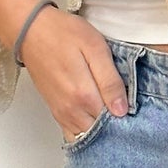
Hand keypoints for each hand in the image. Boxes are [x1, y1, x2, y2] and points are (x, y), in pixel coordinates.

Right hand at [15, 4, 128, 139]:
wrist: (30, 31)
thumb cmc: (64, 34)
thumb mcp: (95, 48)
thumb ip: (109, 80)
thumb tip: (121, 110)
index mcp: (84, 95)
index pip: (113, 122)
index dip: (128, 118)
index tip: (136, 111)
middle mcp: (71, 110)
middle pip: (100, 133)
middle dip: (116, 127)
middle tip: (128, 113)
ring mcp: (61, 113)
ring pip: (87, 136)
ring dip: (101, 132)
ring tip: (113, 115)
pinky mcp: (55, 111)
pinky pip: (73, 133)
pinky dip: (86, 131)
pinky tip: (95, 119)